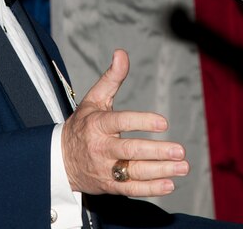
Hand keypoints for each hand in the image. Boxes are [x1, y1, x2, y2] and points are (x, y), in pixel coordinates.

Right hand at [60, 49, 189, 195]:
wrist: (59, 160)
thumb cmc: (82, 125)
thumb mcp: (93, 99)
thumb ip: (111, 78)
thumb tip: (121, 53)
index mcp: (97, 124)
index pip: (120, 122)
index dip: (142, 122)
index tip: (163, 123)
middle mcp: (100, 147)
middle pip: (130, 151)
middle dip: (157, 152)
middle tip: (180, 150)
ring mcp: (104, 168)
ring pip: (134, 172)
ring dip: (161, 171)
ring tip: (183, 166)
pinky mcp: (109, 185)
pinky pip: (131, 189)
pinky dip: (151, 188)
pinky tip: (170, 184)